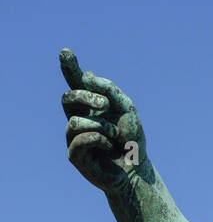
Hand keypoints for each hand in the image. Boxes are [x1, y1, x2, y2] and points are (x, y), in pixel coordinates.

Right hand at [60, 49, 148, 191]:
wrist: (136, 169)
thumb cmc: (131, 139)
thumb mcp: (126, 109)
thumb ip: (109, 90)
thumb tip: (87, 77)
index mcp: (90, 105)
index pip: (76, 84)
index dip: (69, 67)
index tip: (66, 52)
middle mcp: (78, 118)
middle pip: (67, 98)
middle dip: (85, 97)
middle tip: (106, 103)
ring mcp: (73, 137)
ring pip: (74, 121)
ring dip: (101, 126)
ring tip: (115, 136)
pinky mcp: (74, 155)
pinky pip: (82, 138)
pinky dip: (101, 139)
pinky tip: (110, 146)